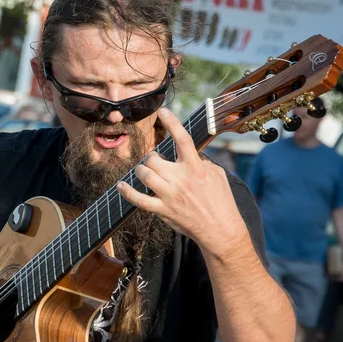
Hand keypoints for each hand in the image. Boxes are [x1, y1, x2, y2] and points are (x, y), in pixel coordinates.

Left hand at [117, 108, 246, 255]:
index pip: (182, 139)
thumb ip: (202, 162)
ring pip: (144, 175)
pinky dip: (127, 192)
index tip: (163, 111)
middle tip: (154, 161)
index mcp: (196, 168)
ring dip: (141, 170)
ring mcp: (170, 196)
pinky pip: (139, 200)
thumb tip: (190, 152)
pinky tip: (121, 186)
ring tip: (144, 172)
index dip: (172, 123)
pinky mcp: (163, 211)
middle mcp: (181, 179)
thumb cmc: (221, 201)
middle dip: (151, 157)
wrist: (220, 229)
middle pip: (154, 159)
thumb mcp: (217, 175)